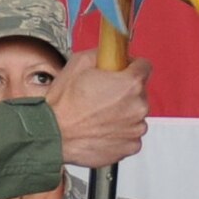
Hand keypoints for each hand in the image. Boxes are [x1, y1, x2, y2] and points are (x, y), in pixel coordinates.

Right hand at [46, 49, 150, 168]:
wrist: (53, 134)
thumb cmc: (64, 104)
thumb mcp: (79, 63)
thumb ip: (103, 54)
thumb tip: (110, 53)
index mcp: (130, 83)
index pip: (145, 66)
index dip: (131, 66)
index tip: (123, 70)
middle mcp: (138, 106)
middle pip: (139, 91)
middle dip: (123, 91)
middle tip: (102, 94)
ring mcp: (135, 128)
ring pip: (135, 113)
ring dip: (122, 112)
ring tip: (99, 113)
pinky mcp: (130, 145)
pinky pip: (130, 133)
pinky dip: (119, 131)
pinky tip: (102, 127)